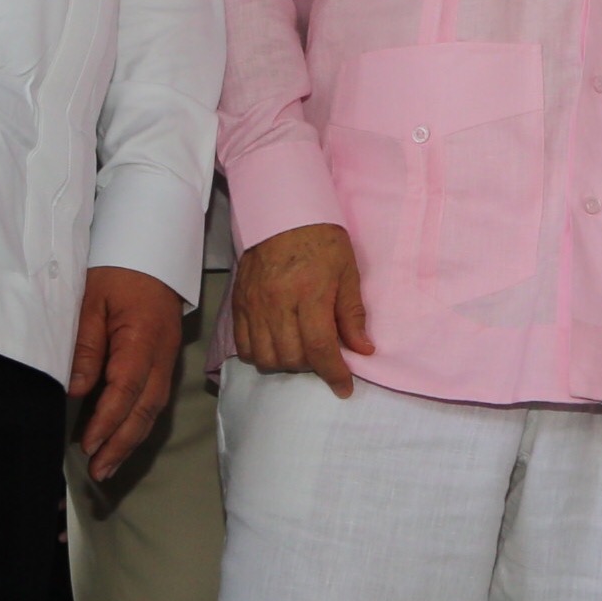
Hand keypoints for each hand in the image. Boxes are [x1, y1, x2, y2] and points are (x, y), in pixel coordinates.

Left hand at [70, 266, 186, 482]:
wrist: (152, 251)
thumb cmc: (117, 273)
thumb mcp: (91, 302)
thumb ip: (85, 347)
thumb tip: (77, 391)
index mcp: (142, 339)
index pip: (125, 389)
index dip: (107, 421)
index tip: (88, 445)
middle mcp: (161, 355)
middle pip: (146, 408)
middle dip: (122, 443)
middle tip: (99, 471)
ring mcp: (167, 359)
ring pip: (154, 409)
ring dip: (131, 440)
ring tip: (109, 465)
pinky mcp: (165, 359)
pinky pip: (155, 399)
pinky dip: (139, 423)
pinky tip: (124, 438)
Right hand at [234, 222, 371, 396]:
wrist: (282, 213)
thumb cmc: (321, 240)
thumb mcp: (347, 271)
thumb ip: (352, 313)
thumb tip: (362, 349)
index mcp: (310, 292)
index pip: (319, 347)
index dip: (334, 373)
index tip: (344, 387)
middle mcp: (278, 302)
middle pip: (291, 357)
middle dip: (312, 367)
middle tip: (325, 357)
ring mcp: (255, 305)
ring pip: (265, 357)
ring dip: (286, 364)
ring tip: (301, 351)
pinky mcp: (240, 304)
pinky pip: (244, 345)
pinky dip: (260, 355)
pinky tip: (276, 346)